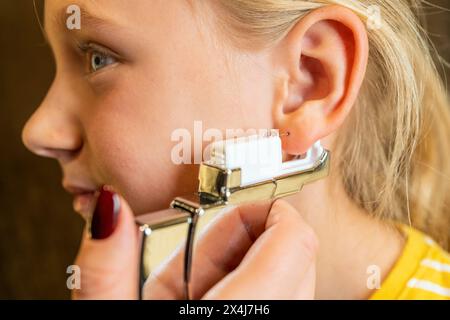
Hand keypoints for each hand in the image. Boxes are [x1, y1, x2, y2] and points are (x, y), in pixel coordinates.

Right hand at [72, 188, 317, 298]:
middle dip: (248, 242)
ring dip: (247, 270)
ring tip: (199, 292)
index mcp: (240, 315)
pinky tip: (208, 307)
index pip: (295, 239)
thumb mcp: (114, 316)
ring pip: (291, 282)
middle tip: (202, 260)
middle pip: (296, 257)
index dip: (265, 212)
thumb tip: (114, 212)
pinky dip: (250, 294)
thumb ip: (108, 270)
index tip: (229, 216)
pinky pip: (281, 303)